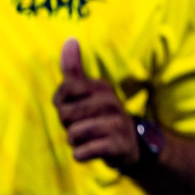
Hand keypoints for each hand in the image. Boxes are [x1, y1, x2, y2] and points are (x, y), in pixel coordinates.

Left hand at [52, 38, 140, 167]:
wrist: (132, 144)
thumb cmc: (101, 115)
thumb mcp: (90, 91)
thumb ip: (74, 69)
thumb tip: (70, 39)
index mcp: (102, 87)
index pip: (65, 89)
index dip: (62, 103)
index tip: (75, 105)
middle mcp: (111, 102)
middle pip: (65, 115)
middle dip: (68, 125)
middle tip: (84, 125)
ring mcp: (116, 124)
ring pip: (73, 135)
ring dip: (75, 142)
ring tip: (89, 139)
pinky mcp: (117, 146)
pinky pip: (82, 153)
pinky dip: (81, 155)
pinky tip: (92, 150)